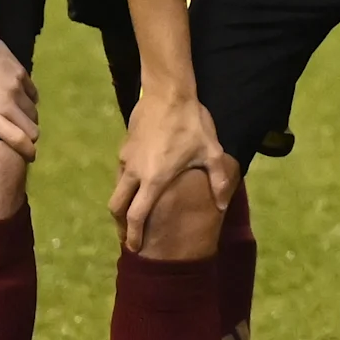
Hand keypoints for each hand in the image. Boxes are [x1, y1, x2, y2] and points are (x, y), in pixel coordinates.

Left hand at [0, 42, 40, 154]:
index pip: (19, 139)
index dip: (27, 151)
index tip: (28, 156)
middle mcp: (9, 103)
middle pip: (33, 128)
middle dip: (29, 137)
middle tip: (21, 139)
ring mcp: (17, 86)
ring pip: (33, 111)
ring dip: (28, 119)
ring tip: (18, 120)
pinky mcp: (21, 72)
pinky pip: (32, 93)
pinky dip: (29, 101)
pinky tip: (19, 100)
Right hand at [112, 88, 235, 251]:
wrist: (168, 92)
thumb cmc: (191, 123)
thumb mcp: (210, 151)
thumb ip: (218, 180)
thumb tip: (222, 205)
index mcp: (154, 179)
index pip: (136, 216)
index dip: (133, 235)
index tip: (134, 248)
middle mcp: (134, 172)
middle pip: (117, 207)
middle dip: (120, 227)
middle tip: (128, 238)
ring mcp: (126, 159)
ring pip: (117, 189)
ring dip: (121, 206)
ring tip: (131, 215)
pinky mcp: (125, 147)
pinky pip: (121, 173)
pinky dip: (125, 187)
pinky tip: (138, 185)